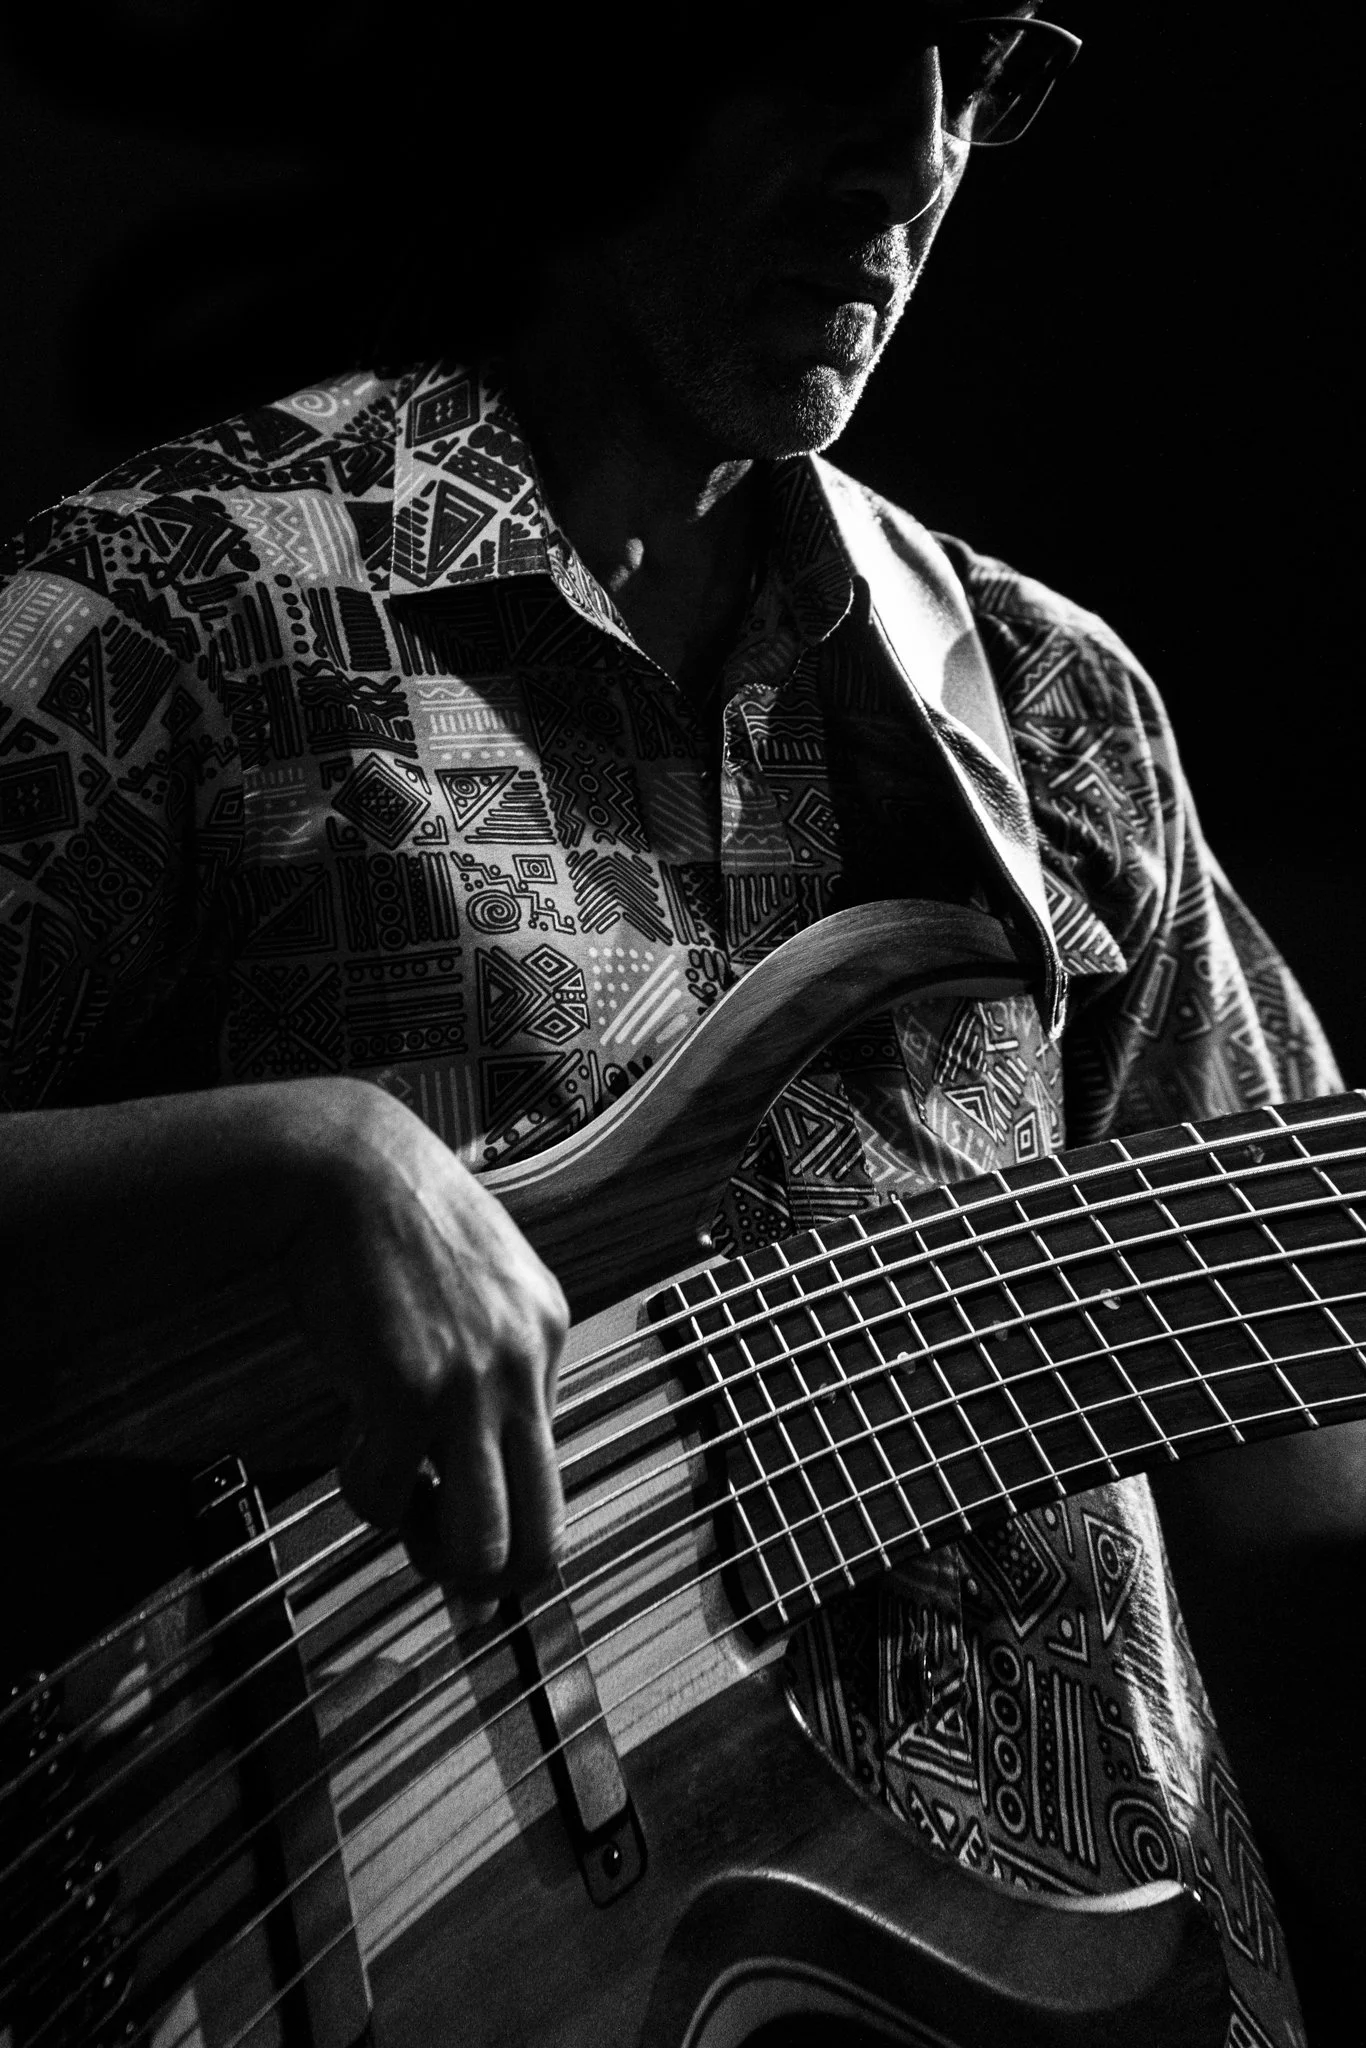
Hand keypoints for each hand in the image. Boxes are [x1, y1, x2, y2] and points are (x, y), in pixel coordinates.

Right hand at [277, 1078, 569, 1596]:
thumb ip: (490, 1354)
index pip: (553, 1469)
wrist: (344, 1164)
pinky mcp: (407, 1388)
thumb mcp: (476, 1280)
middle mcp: (524, 1362)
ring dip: (431, 1554)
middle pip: (541, 1535)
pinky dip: (363, 1489)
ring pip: (480, 1543)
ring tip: (395, 1504)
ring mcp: (471, 1380)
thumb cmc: (394, 1223)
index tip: (465, 1534)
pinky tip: (349, 1438)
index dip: (510, 1520)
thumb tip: (467, 1456)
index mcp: (547, 1332)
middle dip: (491, 1580)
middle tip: (444, 1571)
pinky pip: (387, 1494)